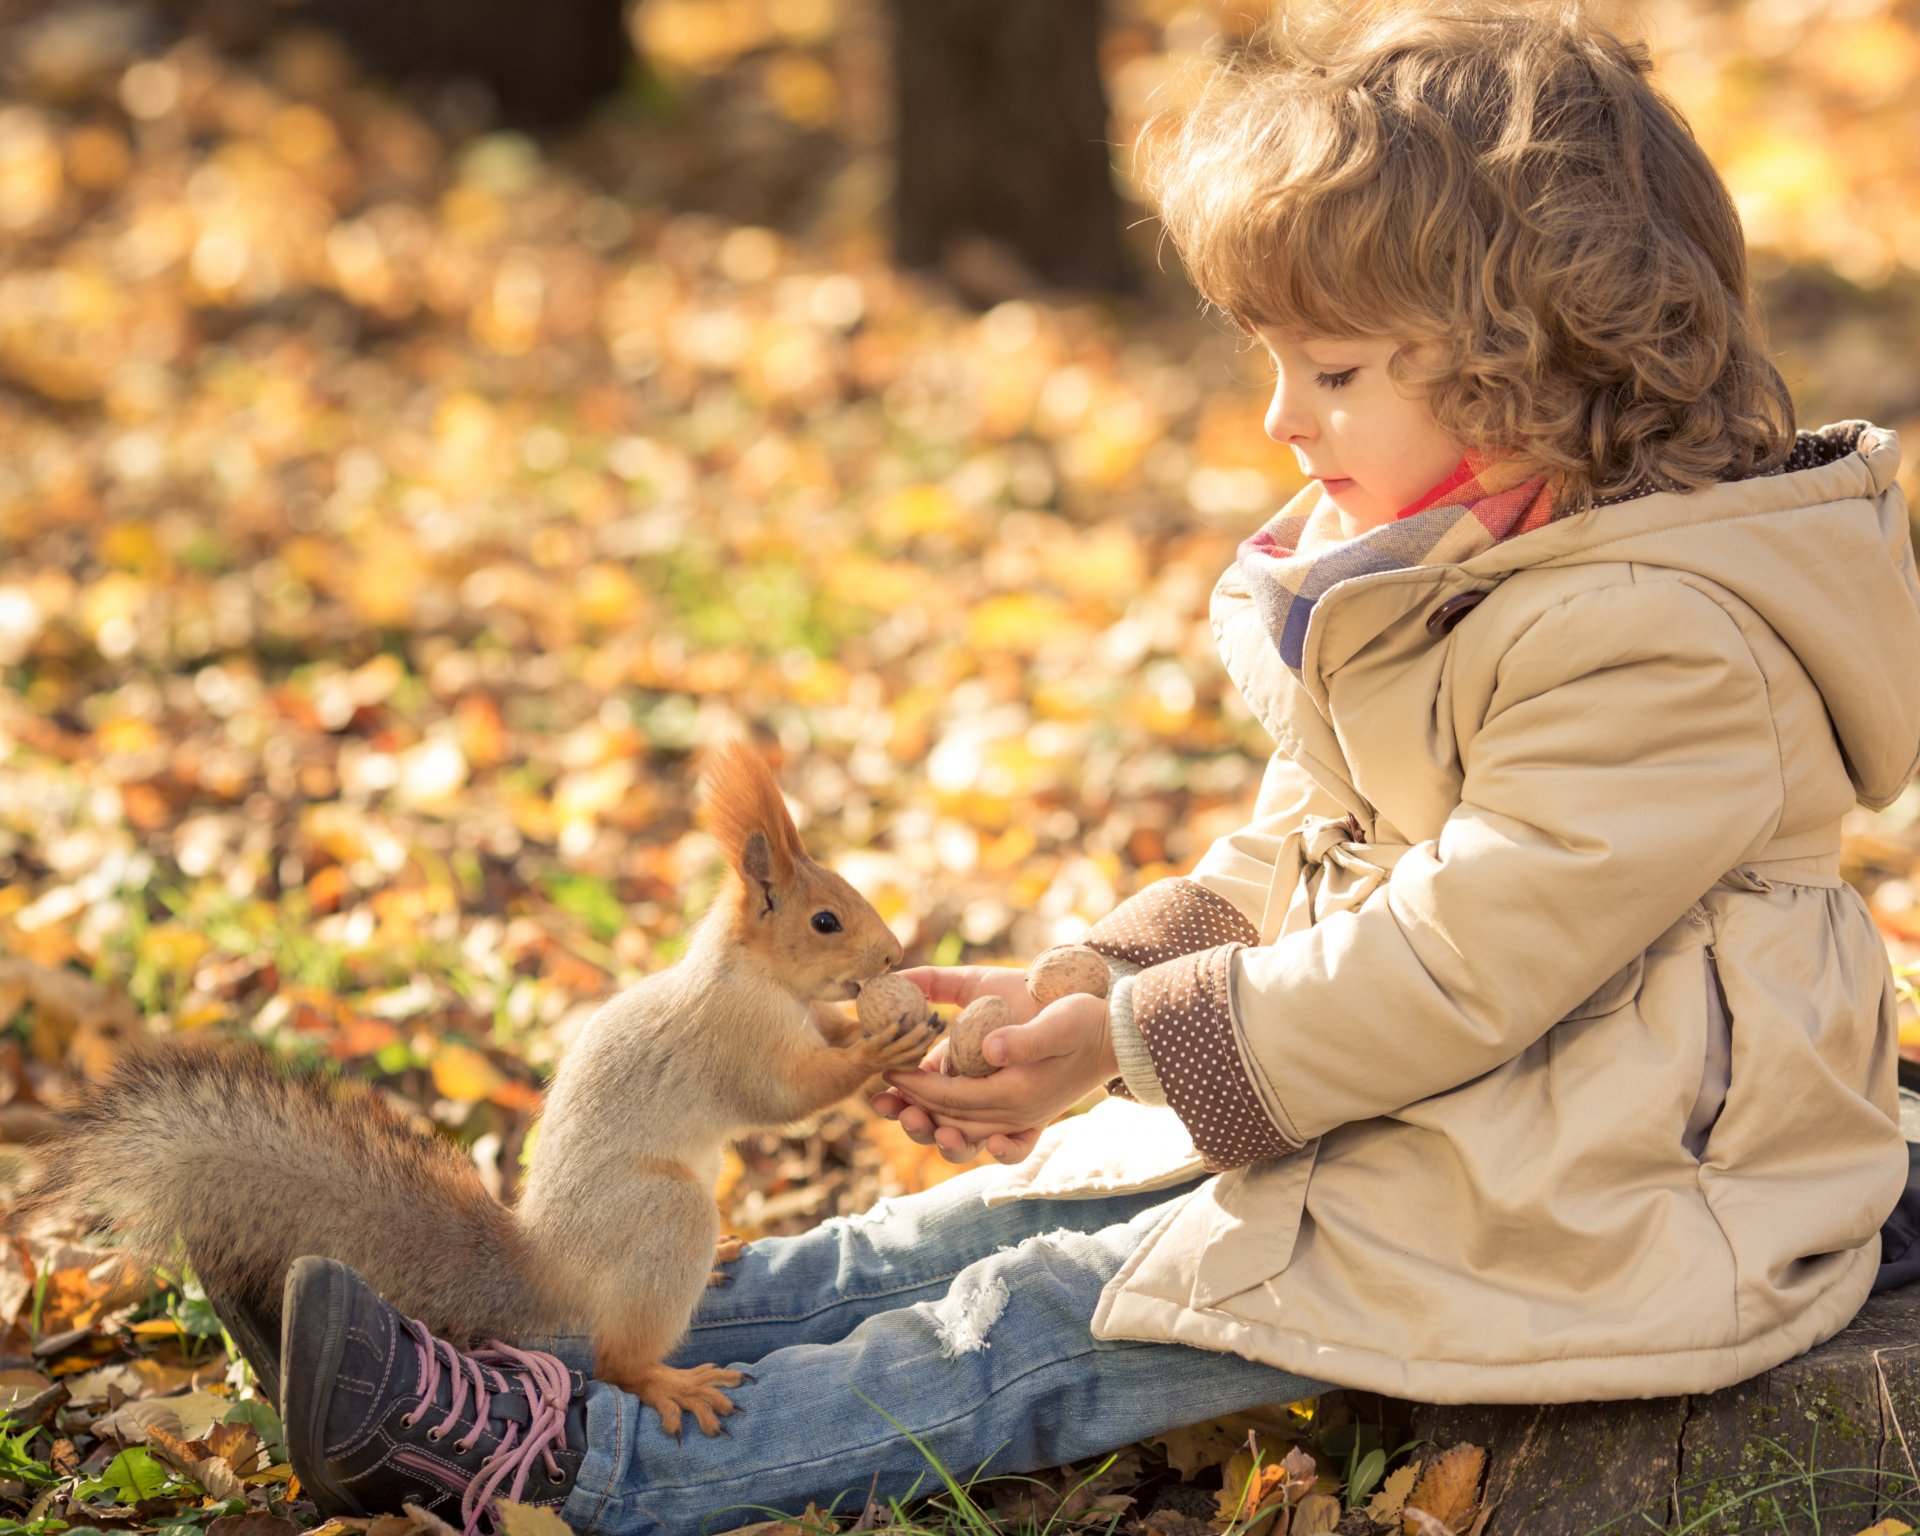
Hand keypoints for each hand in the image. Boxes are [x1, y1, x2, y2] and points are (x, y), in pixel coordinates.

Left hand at [874, 968, 1117, 1164]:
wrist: (1121, 1036)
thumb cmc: (1086, 1021)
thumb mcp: (1058, 1022)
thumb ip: (1025, 1040)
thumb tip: (988, 1050)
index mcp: (1018, 1095)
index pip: (952, 1097)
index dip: (916, 1087)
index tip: (888, 1073)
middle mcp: (1017, 1115)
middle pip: (952, 1121)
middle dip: (913, 1110)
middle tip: (879, 1100)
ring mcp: (1023, 1119)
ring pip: (966, 1133)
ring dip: (931, 1128)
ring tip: (902, 1115)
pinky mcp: (1029, 1115)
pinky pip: (992, 1140)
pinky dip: (968, 1140)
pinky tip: (947, 1131)